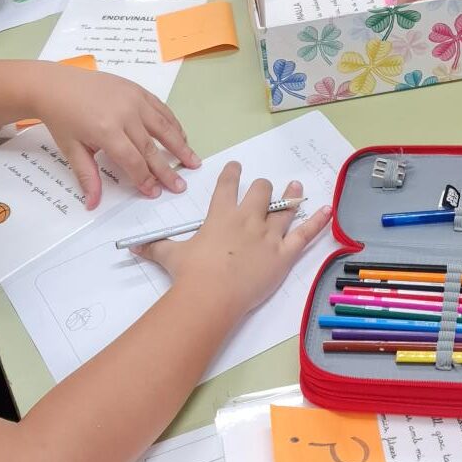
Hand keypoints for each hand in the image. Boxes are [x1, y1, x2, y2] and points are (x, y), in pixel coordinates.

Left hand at [35, 63, 199, 205]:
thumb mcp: (71, 149)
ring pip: (163, 127)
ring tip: (193, 161)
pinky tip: (181, 136)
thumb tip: (93, 204)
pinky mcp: (137, 90)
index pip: (132, 160)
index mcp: (106, 130)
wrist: (56, 85)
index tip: (154, 192)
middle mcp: (125, 114)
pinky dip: (173, 123)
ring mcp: (134, 99)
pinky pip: (161, 109)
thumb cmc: (62, 119)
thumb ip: (87, 175)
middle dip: (167, 169)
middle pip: (151, 147)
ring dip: (180, 146)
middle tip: (181, 186)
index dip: (145, 178)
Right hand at [138, 165, 331, 319]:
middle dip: (263, 188)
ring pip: (285, 208)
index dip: (232, 173)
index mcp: (221, 216)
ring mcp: (268, 235)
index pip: (227, 186)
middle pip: (260, 192)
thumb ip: (155, 248)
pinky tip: (328, 210)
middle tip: (264, 189)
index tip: (236, 167)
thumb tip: (133, 248)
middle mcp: (247, 219)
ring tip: (296, 186)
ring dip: (291, 196)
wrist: (211, 294)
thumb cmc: (191, 274)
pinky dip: (318, 222)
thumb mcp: (170, 257)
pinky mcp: (284, 254)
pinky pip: (304, 235)